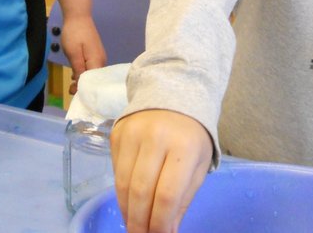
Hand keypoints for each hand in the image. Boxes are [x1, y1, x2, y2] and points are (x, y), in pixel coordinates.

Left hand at [59, 13, 105, 93]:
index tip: (72, 93)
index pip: (93, 82)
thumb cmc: (74, 34)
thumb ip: (78, 70)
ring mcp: (99, 56)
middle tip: (70, 90)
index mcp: (97, 62)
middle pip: (94, 79)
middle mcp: (101, 61)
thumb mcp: (73, 53)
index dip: (84, 89)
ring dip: (83, 79)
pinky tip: (76, 74)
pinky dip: (84, 72)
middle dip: (83, 86)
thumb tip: (80, 86)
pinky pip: (91, 67)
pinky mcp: (95, 53)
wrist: (78, 16)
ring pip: (92, 73)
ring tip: (71, 84)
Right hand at [111, 110, 211, 232]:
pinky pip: (115, 170)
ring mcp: (132, 133)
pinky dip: (121, 191)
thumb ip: (182, 200)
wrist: (173, 93)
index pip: (167, 195)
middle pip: (140, 191)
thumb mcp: (197, 166)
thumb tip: (167, 232)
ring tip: (134, 225)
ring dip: (127, 211)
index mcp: (184, 146)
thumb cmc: (191, 136)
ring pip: (123, 183)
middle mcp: (156, 137)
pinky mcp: (116, 133)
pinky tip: (128, 201)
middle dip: (139, 222)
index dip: (159, 223)